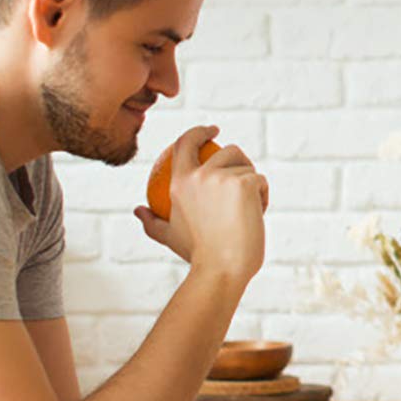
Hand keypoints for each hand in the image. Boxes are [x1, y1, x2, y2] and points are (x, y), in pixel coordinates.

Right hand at [136, 126, 268, 284]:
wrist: (222, 269)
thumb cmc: (198, 255)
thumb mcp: (169, 236)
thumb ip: (152, 222)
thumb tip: (138, 210)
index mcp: (179, 182)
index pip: (186, 143)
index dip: (199, 131)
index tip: (212, 131)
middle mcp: (199, 175)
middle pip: (228, 150)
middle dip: (240, 161)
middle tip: (246, 177)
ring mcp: (223, 177)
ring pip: (247, 166)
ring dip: (252, 184)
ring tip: (250, 208)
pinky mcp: (245, 183)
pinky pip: (260, 181)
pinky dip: (262, 197)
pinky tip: (257, 214)